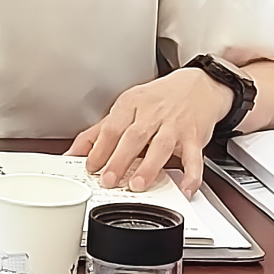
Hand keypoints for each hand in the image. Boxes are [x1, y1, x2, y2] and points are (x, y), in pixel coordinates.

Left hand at [64, 68, 231, 197]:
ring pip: (161, 146)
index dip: (99, 148)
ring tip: (138, 184)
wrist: (200, 85)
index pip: (112, 127)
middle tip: (108, 180)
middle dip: (120, 159)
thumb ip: (100, 131)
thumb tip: (73, 153)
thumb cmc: (160, 99)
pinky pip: (194, 158)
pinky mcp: (195, 138)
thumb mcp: (128, 106)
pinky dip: (191, 175)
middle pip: (134, 136)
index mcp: (132, 104)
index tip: (90, 167)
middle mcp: (153, 114)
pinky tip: (184, 188)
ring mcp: (175, 126)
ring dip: (149, 167)